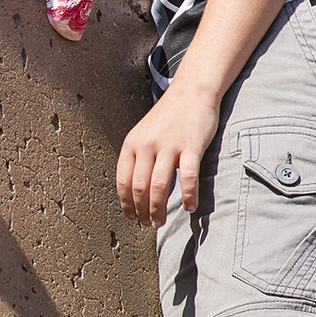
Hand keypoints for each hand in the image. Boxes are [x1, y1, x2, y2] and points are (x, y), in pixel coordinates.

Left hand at [116, 83, 220, 226]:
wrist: (192, 92)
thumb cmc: (169, 115)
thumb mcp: (144, 133)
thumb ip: (139, 156)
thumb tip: (135, 188)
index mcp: (132, 143)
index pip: (123, 181)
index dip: (126, 203)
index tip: (132, 217)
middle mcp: (147, 144)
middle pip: (139, 187)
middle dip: (142, 211)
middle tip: (148, 224)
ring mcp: (169, 145)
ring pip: (159, 186)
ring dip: (158, 209)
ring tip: (160, 221)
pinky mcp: (190, 146)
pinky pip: (187, 177)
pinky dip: (188, 196)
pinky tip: (190, 207)